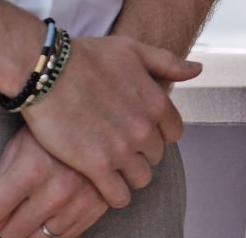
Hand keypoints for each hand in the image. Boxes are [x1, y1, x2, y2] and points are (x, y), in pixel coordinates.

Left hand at [0, 127, 107, 237]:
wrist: (99, 109)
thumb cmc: (52, 122)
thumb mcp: (19, 142)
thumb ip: (0, 180)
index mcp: (32, 169)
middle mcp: (57, 191)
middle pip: (10, 233)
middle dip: (4, 220)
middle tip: (8, 202)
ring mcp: (79, 202)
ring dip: (29, 225)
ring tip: (32, 200)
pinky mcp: (96, 209)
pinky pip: (63, 237)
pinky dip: (52, 226)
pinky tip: (51, 205)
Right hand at [20, 34, 199, 208]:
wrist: (48, 70)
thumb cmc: (88, 56)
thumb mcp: (132, 49)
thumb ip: (167, 62)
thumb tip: (197, 70)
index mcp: (156, 102)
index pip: (173, 133)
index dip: (156, 131)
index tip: (137, 127)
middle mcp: (144, 129)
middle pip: (155, 157)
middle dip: (140, 151)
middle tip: (118, 141)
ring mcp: (121, 150)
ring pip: (140, 179)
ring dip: (127, 173)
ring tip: (108, 160)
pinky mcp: (97, 166)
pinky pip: (118, 196)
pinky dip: (113, 192)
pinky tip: (100, 179)